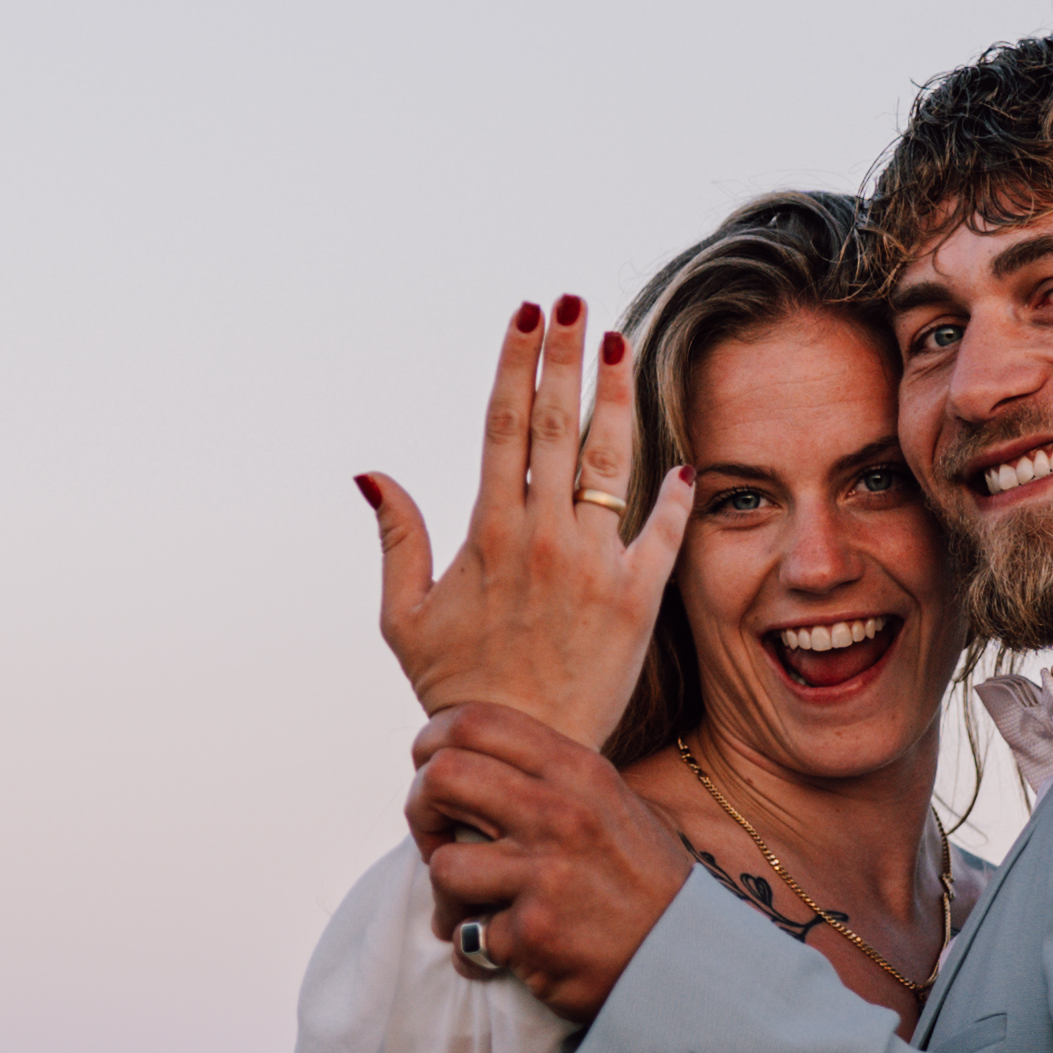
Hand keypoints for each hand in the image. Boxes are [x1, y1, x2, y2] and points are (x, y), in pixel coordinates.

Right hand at [359, 295, 692, 743]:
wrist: (517, 750)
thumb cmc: (455, 685)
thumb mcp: (404, 617)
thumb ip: (397, 540)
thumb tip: (372, 475)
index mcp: (488, 533)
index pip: (504, 425)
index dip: (516, 363)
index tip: (526, 315)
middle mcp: (543, 537)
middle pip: (557, 424)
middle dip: (566, 355)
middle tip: (575, 302)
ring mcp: (594, 564)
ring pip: (611, 461)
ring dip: (616, 397)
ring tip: (621, 344)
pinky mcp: (637, 598)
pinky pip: (664, 532)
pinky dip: (674, 495)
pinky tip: (680, 459)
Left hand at [408, 700, 690, 1022]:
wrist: (687, 962)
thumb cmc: (642, 882)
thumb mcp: (612, 805)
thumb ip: (549, 778)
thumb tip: (466, 758)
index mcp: (579, 772)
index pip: (476, 722)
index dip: (431, 742)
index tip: (429, 771)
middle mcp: (562, 815)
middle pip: (443, 775)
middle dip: (420, 808)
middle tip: (435, 837)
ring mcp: (546, 876)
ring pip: (442, 863)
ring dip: (445, 894)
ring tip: (471, 908)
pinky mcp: (533, 935)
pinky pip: (467, 935)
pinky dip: (475, 949)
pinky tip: (506, 949)